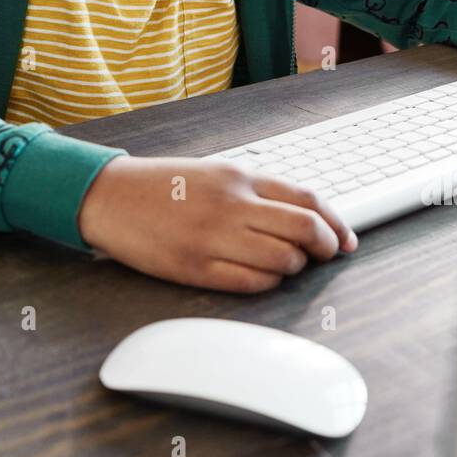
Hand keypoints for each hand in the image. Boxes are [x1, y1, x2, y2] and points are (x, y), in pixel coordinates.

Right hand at [77, 155, 357, 292]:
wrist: (110, 197)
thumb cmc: (164, 186)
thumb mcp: (214, 172)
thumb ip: (256, 190)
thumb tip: (305, 215)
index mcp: (239, 176)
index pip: (307, 200)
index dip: (336, 223)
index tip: (346, 240)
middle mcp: (232, 204)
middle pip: (304, 229)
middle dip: (325, 248)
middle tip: (326, 256)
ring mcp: (214, 237)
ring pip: (283, 261)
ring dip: (293, 268)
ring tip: (284, 265)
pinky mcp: (196, 267)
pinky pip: (251, 283)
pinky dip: (267, 283)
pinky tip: (261, 277)